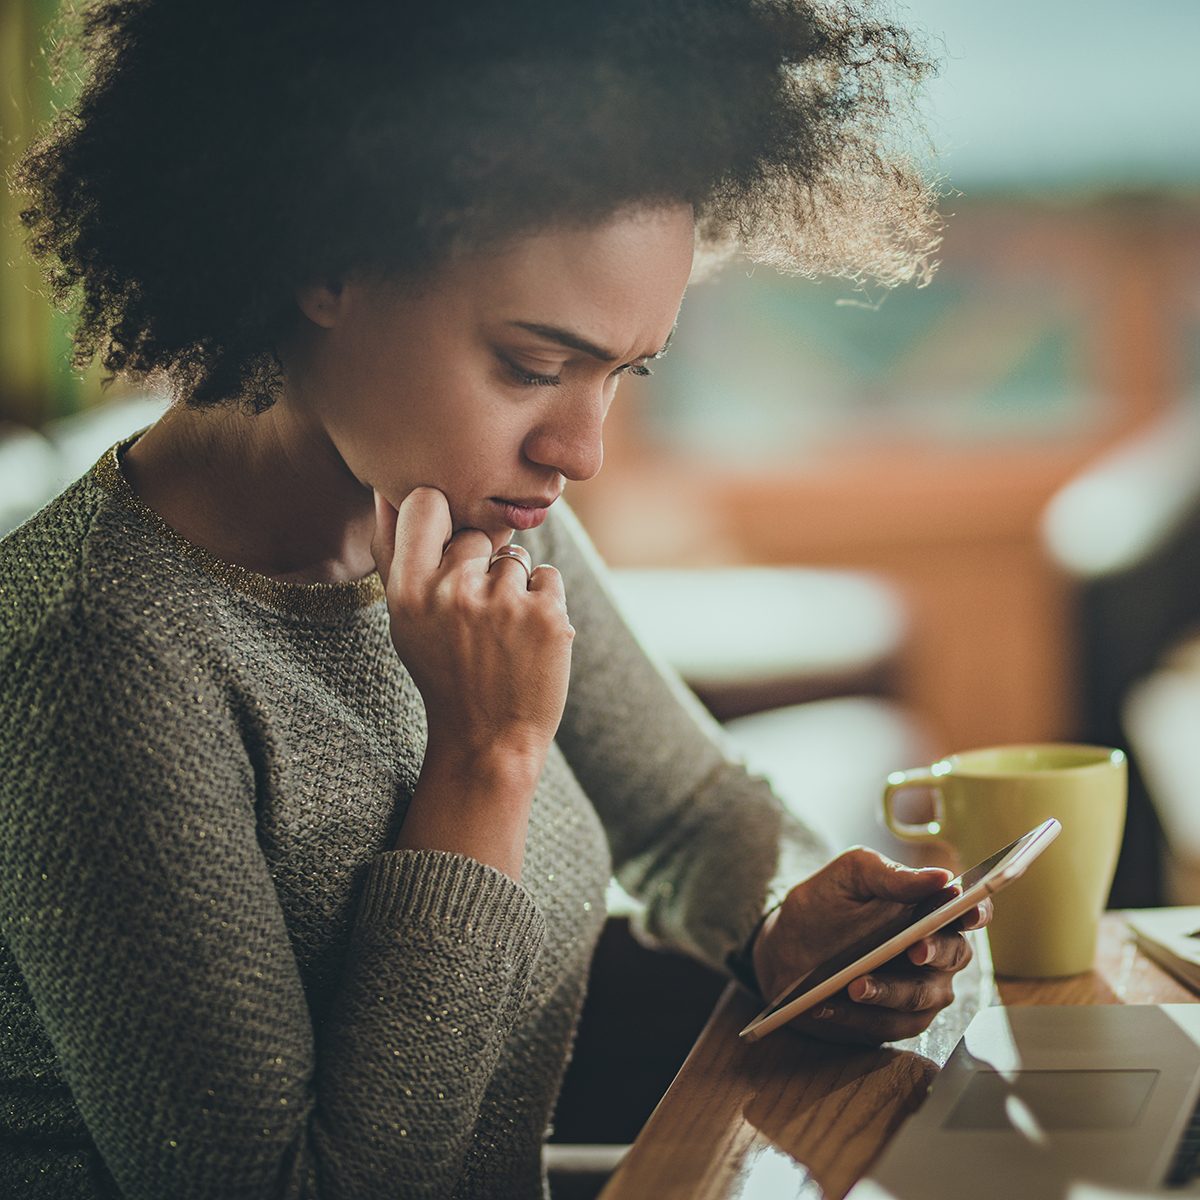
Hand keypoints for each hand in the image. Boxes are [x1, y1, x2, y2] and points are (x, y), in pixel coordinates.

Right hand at [371, 487, 573, 772]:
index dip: (441, 515)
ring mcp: (503, 603)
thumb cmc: (444, 673)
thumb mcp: (405, 620)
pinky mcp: (548, 616)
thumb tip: (385, 489)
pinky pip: (548, 576)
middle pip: (476, 534)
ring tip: (500, 635)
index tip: (445, 544)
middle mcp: (453, 592)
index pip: (426, 502)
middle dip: (479, 566)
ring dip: (514, 587)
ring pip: (514, 557)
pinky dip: (544, 602)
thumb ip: (394, 553)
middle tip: (474, 619)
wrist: (488, 740)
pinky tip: (526, 640)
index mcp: (408, 591)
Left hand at [751, 847, 991, 1044]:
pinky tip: (828, 1006)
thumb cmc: (825, 905)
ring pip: (922, 996)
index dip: (977, 911)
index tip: (968, 914)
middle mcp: (935, 951)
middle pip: (954, 954)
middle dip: (934, 952)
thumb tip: (941, 877)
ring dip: (889, 991)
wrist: (785, 948)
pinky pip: (888, 1024)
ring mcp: (920, 988)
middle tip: (912, 950)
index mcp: (929, 908)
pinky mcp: (896, 1020)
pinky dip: (858, 1016)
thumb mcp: (848, 876)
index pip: (969, 909)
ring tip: (853, 986)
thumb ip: (890, 874)